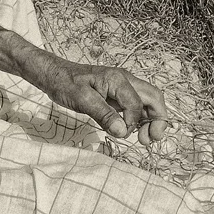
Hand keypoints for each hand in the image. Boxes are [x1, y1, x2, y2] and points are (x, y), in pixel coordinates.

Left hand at [37, 58, 167, 144]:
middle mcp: (125, 81)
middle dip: (158, 119)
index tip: (121, 133)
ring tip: (144, 138)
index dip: (133, 122)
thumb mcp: (82, 99)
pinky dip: (139, 119)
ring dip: (151, 120)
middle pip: (153, 97)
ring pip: (147, 102)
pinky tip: (131, 130)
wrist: (55, 75)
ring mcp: (123, 88)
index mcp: (118, 79)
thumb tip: (122, 131)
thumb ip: (103, 115)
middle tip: (152, 138)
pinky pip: (136, 106)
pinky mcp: (118, 95)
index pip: (137, 103)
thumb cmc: (65, 83)